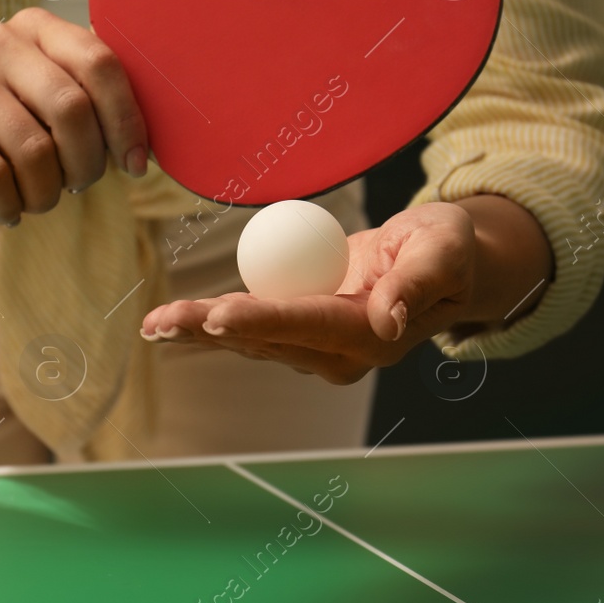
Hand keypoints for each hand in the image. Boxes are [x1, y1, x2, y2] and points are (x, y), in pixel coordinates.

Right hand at [0, 8, 149, 222]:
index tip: (135, 165)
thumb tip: (148, 146)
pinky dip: (9, 205)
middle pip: (71, 109)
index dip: (127, 120)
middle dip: (87, 164)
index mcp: (38, 29)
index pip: (101, 64)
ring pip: (32, 149)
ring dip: (47, 193)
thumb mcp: (41, 102)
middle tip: (77, 186)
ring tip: (40, 202)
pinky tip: (8, 212)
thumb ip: (89, 105)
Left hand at [139, 197, 551, 383]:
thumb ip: (415, 284)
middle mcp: (337, 352)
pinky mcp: (302, 329)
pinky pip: (251, 324)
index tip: (219, 315)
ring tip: (153, 324)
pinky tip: (173, 320)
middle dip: (209, 332)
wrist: (446, 262)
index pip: (306, 324)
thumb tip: (386, 321)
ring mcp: (316, 345)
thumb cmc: (450, 250)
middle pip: (263, 339)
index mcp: (370, 335)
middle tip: (158, 323)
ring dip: (199, 331)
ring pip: (248, 339)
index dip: (260, 319)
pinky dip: (211, 321)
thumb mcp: (443, 253)